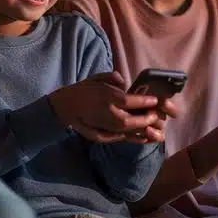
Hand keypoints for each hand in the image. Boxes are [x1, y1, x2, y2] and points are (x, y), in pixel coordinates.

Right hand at [48, 72, 165, 142]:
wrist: (63, 107)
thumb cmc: (82, 90)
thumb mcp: (95, 78)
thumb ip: (111, 78)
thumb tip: (124, 81)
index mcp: (104, 96)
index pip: (127, 101)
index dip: (143, 101)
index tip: (154, 100)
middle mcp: (104, 112)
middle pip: (128, 120)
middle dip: (144, 119)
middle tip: (154, 115)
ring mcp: (101, 125)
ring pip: (125, 131)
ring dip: (140, 130)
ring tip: (151, 126)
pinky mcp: (99, 134)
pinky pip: (118, 138)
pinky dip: (131, 138)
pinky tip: (142, 137)